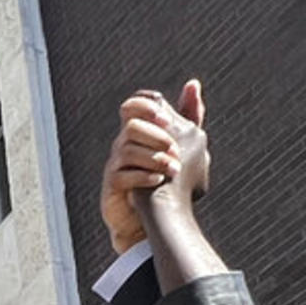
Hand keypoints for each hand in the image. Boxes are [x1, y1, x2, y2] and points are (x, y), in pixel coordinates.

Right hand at [106, 80, 209, 246]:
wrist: (149, 220)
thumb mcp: (182, 146)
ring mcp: (115, 166)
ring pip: (127, 150)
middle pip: (131, 126)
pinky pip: (122, 175)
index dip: (146, 106)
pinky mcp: (112, 187)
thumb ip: (189, 117)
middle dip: (155, 135)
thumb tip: (193, 83)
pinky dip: (142, 176)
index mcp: (139, 133)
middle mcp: (123, 145)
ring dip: (154, 158)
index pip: (133, 106)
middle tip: (173, 148)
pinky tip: (158, 180)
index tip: (166, 118)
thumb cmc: (166, 181)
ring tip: (174, 169)